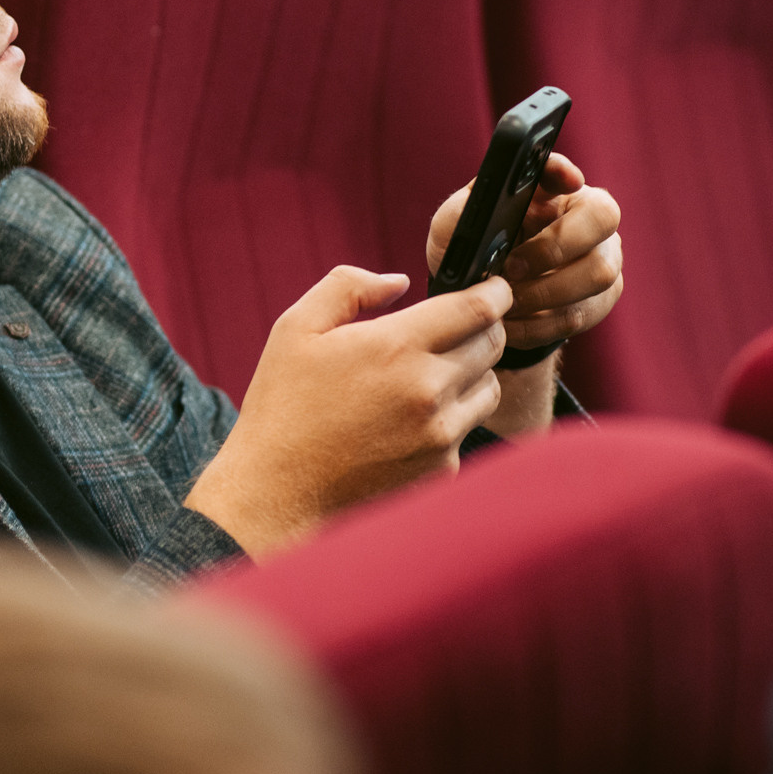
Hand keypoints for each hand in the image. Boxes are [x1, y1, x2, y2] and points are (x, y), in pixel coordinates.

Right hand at [186, 266, 511, 558]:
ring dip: (472, 373)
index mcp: (396, 347)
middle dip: (482, 328)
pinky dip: (451, 418)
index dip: (494, 292)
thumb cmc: (283, 406)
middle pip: (492, 344)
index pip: (478, 309)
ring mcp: (440, 435)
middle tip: (456, 327)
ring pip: (490, 388)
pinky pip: (468, 429)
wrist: (278, 492)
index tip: (494, 288)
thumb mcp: (297, 327)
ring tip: (430, 375)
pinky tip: (410, 420)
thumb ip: (349, 287)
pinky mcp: (442, 469)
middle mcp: (428, 391)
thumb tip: (400, 281)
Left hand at [426, 154, 622, 435]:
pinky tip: (513, 322)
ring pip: (598, 274)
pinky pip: (580, 314)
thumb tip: (494, 188)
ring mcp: (602, 258)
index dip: (565, 174)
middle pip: (601, 220)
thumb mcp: (455, 224)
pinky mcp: (599, 301)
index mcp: (551, 190)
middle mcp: (588, 219)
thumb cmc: (470, 252)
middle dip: (552, 249)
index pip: (568, 172)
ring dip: (544, 293)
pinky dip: (539, 324)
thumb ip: (471, 202)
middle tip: (510, 269)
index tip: (562, 182)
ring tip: (506, 301)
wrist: (478, 304)